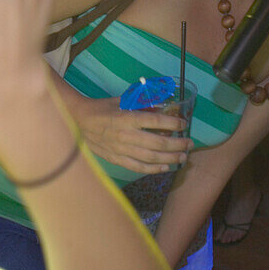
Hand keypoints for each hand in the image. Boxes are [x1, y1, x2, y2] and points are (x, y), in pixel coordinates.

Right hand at [72, 95, 189, 173]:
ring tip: (183, 157)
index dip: (172, 123)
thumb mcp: (121, 101)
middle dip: (177, 144)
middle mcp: (126, 135)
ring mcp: (121, 149)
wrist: (79, 122)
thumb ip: (140, 104)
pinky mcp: (116, 159)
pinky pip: (138, 167)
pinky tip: (165, 168)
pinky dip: (153, 169)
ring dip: (170, 158)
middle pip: (157, 142)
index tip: (184, 123)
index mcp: (127, 118)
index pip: (155, 121)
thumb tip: (161, 107)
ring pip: (151, 157)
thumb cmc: (102, 109)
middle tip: (189, 144)